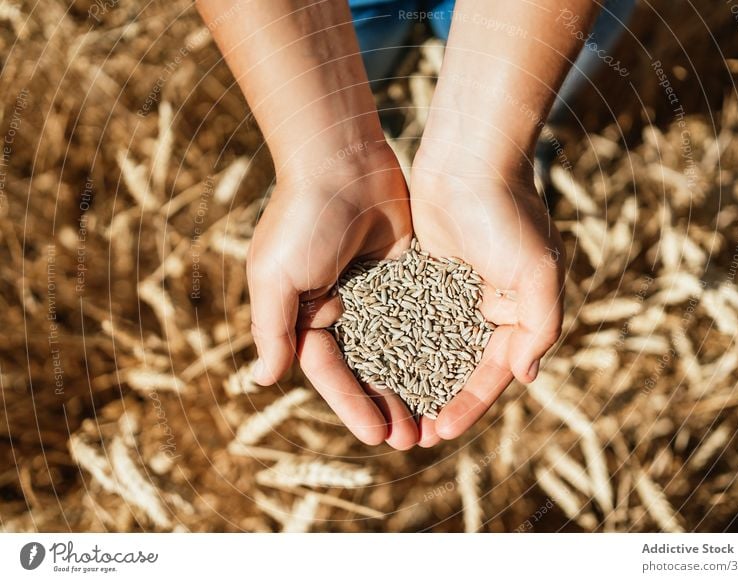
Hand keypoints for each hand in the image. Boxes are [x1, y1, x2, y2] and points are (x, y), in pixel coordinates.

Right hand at [247, 144, 418, 448]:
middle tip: (413, 439)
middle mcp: (340, 310)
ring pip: (399, 352)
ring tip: (435, 420)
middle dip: (387, 406)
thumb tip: (263, 380)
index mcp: (305, 315)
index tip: (378, 435)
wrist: (342, 159)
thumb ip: (272, 330)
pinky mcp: (406, 275)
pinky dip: (435, 346)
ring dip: (413, 386)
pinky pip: (422, 318)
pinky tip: (454, 374)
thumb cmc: (302, 217)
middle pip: (367, 371)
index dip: (353, 406)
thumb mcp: (275, 276)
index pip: (330, 373)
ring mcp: (375, 294)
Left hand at [410, 151, 564, 444]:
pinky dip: (393, 344)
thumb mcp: (538, 274)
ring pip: (429, 348)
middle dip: (439, 401)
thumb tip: (526, 377)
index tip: (442, 432)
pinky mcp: (421, 274)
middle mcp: (484, 306)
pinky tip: (372, 368)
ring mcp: (451, 292)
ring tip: (389, 412)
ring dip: (412, 381)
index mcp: (516, 312)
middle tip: (412, 435)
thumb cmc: (510, 214)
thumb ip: (539, 327)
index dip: (470, 404)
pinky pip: (406, 318)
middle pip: (459, 368)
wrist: (469, 159)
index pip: (492, 372)